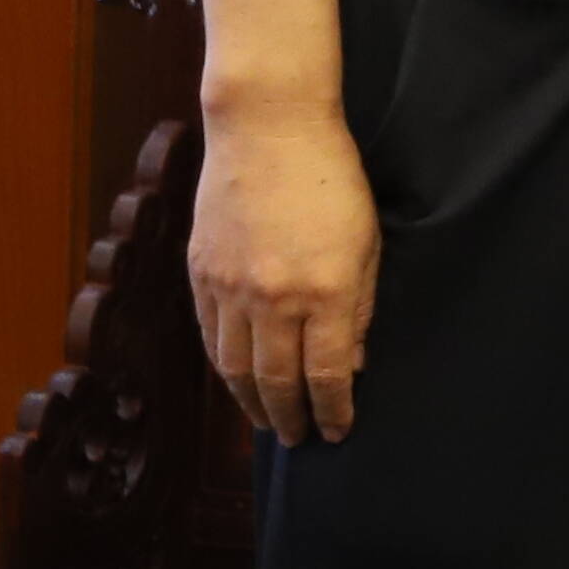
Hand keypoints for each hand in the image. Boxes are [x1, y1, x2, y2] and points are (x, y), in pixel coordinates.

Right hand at [193, 104, 384, 446]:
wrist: (268, 129)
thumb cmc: (331, 179)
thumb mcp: (367, 242)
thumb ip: (359, 308)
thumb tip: (352, 365)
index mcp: (324, 292)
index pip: (327, 375)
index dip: (332, 411)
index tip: (338, 431)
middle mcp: (274, 299)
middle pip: (277, 381)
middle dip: (291, 418)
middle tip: (299, 439)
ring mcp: (230, 287)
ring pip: (235, 368)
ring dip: (251, 403)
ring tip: (267, 422)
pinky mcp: (202, 272)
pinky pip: (211, 336)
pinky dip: (223, 366)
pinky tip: (235, 379)